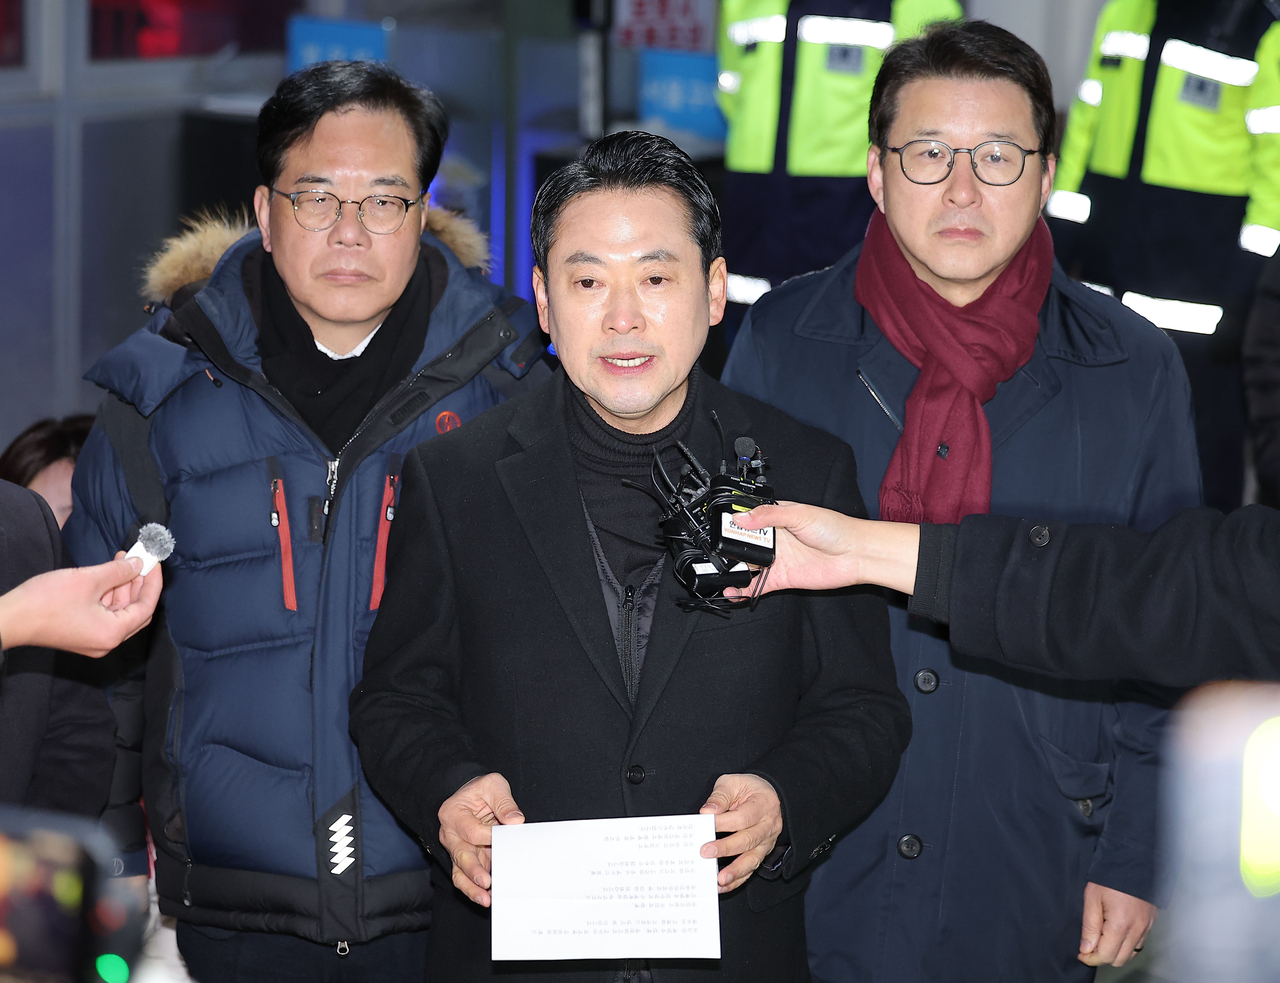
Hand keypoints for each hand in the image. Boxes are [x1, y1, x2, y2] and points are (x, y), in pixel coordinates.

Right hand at [0, 554, 160, 656]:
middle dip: (139, 583)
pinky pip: (104, 613)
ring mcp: (93, 639)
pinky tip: (108, 573)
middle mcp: (107, 641)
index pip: (146, 607)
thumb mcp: (88, 580)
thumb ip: (118, 572)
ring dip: (122, 585)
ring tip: (123, 559)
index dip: (153, 583)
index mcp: (113, 633)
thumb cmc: (45, 601)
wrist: (9, 618)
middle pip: (135, 611)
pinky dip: (108, 594)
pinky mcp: (82, 633)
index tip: (155, 563)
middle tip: (140, 559)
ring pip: (119, 610)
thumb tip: (137, 565)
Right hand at [438, 772, 523, 906]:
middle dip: (473, 871)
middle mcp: (450, 834)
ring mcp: (456, 849)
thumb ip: (504, 802)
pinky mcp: (466, 859)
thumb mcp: (493, 785)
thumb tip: (515, 820)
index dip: (486, 836)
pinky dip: (474, 888)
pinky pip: (465, 877)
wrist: (471, 795)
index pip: (470, 830)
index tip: (500, 837)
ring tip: (485, 899)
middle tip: (486, 882)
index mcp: (452, 813)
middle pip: (460, 856)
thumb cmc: (481, 790)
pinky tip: (486, 897)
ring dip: (472, 887)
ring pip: (460, 872)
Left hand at [699, 774, 782, 892]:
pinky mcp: (762, 853)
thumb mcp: (734, 783)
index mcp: (762, 805)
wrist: (770, 795)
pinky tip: (724, 885)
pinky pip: (751, 869)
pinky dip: (738, 879)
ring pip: (752, 859)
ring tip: (719, 879)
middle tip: (705, 852)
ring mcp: (766, 842)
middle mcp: (767, 826)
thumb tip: (707, 812)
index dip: (723, 822)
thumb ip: (720, 796)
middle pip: (747, 840)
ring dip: (735, 871)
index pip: (743, 817)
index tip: (705, 823)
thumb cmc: (749, 788)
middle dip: (725, 848)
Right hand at [722, 503, 919, 597]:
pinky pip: (756, 587)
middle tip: (715, 553)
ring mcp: (776, 560)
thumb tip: (741, 518)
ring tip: (717, 573)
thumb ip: (768, 516)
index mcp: (775, 519)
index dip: (732, 523)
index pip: (747, 519)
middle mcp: (773, 539)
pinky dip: (742, 591)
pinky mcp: (781, 579)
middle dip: (728, 548)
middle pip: (742, 544)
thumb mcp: (799, 514)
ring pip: (747, 565)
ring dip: (732, 569)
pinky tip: (732, 591)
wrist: (855, 555)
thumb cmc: (834, 529)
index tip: (717, 527)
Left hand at [1078, 882, 1155, 965]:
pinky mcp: (1150, 923)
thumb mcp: (1092, 899)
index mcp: (1120, 925)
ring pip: (1131, 954)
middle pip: (1119, 959)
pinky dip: (1127, 945)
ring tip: (1101, 939)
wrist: (1131, 861)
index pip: (1106, 955)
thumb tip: (1086, 949)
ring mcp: (1146, 927)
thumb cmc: (1109, 878)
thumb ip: (1089, 927)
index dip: (1091, 958)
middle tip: (1089, 946)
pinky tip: (1115, 935)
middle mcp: (1137, 930)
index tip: (1081, 953)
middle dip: (1102, 956)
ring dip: (1115, 952)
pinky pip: (1139, 944)